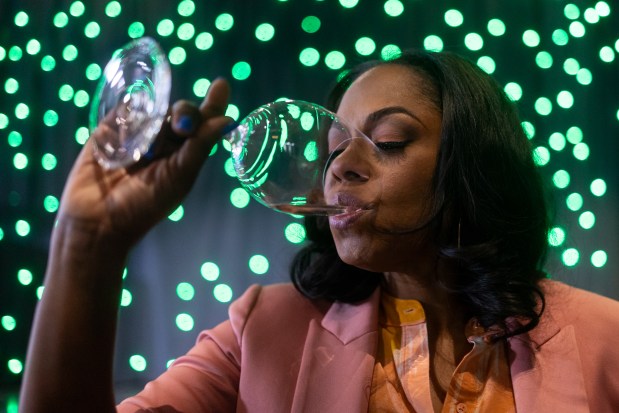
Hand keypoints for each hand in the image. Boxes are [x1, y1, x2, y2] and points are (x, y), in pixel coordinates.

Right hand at [57, 78, 232, 245]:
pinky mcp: (111, 127)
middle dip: (186, 113)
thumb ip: (201, 146)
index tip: (221, 84)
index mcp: (186, 153)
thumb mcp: (179, 175)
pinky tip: (129, 134)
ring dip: (158, 118)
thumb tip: (229, 120)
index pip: (204, 123)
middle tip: (181, 127)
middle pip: (183, 111)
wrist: (97, 218)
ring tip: (152, 146)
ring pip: (155, 107)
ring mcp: (139, 132)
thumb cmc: (144, 204)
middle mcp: (165, 141)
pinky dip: (131, 114)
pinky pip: (126, 108)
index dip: (214, 103)